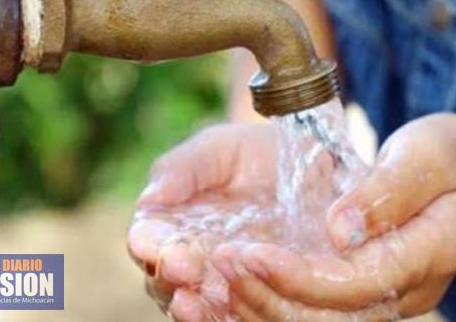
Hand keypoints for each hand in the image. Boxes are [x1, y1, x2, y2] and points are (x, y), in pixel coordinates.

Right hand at [128, 123, 279, 320]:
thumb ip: (184, 168)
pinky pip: (238, 316)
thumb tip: (149, 198)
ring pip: (198, 305)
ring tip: (201, 299)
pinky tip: (236, 313)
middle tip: (187, 271)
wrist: (307, 164)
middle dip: (173, 278)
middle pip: (166, 280)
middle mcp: (187, 261)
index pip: (148, 241)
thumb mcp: (219, 149)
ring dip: (199, 307)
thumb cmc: (252, 153)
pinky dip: (232, 317)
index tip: (168, 247)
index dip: (153, 246)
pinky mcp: (256, 297)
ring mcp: (220, 283)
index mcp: (168, 225)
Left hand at [211, 114, 455, 320]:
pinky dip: (265, 306)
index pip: (357, 283)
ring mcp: (382, 300)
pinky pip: (309, 314)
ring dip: (257, 310)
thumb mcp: (430, 154)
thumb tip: (339, 229)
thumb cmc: (447, 158)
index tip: (248, 253)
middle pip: (329, 318)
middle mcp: (404, 291)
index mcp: (427, 255)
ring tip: (208, 283)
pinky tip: (224, 291)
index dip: (299, 277)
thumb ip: (389, 190)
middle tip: (216, 266)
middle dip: (266, 299)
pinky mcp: (358, 296)